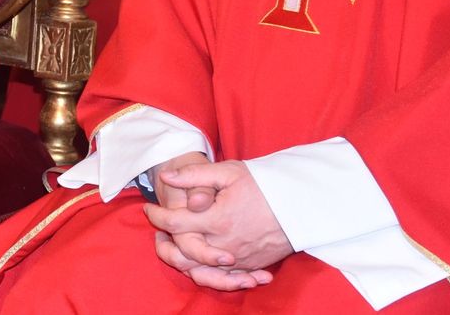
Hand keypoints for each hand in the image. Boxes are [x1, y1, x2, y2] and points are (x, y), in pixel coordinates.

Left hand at [145, 160, 289, 290]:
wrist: (301, 205)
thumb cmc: (265, 185)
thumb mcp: (229, 172)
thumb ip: (195, 175)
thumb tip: (166, 176)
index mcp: (217, 219)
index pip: (175, 222)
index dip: (157, 215)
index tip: (148, 208)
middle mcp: (224, 245)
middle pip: (182, 253)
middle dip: (164, 243)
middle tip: (157, 229)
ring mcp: (237, 259)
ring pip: (199, 270)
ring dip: (182, 260)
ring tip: (172, 245)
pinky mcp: (249, 266)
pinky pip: (221, 277)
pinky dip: (206, 271)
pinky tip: (198, 260)